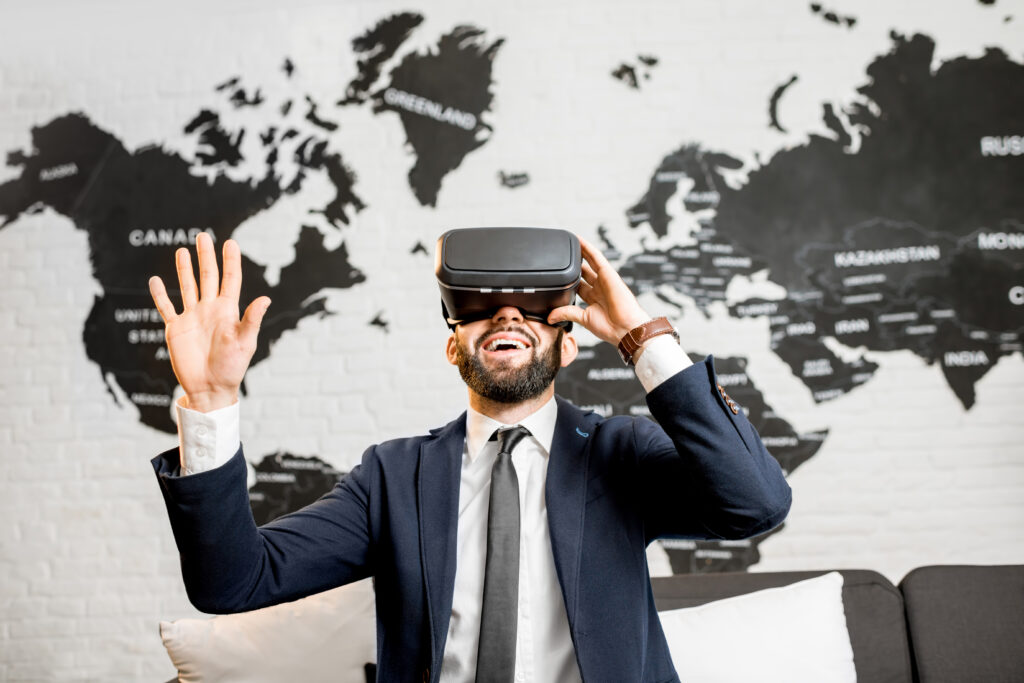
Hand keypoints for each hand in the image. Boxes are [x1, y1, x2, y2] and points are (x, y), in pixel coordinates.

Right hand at [148, 233, 269, 411]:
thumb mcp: (245, 343)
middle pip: (207, 277)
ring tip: (182, 251)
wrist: (210, 388)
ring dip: (185, 270)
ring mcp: (192, 318)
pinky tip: (155, 280)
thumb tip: (265, 298)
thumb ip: (252, 320)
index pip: (230, 280)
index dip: (230, 261)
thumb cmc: (232, 368)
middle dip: (206, 257)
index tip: (230, 242)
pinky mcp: (177, 329)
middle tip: (203, 236)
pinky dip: (160, 295)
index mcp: (228, 311)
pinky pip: (166, 308)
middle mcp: (210, 310)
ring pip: (187, 287)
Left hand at [547, 235, 650, 345]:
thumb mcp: (583, 319)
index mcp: (593, 299)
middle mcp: (599, 288)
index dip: (569, 278)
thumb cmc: (611, 328)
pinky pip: (597, 258)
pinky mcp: (609, 274)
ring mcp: (604, 280)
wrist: (625, 329)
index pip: (578, 285)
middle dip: (574, 263)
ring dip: (581, 251)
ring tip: (569, 241)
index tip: (557, 273)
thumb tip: (550, 317)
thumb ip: (566, 313)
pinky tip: (579, 240)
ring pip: (590, 261)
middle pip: (584, 271)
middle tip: (562, 254)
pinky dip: (588, 248)